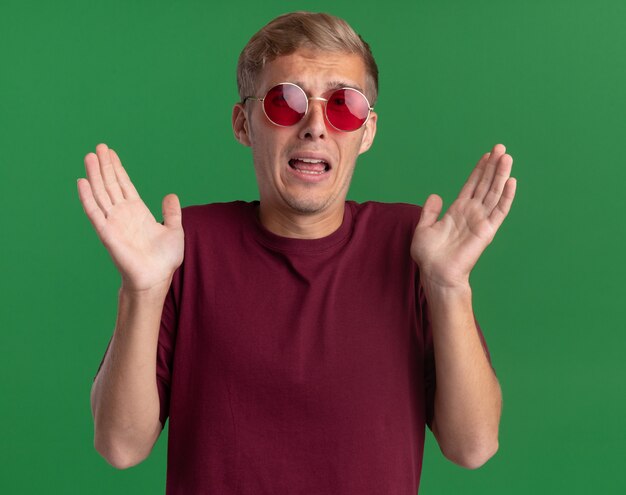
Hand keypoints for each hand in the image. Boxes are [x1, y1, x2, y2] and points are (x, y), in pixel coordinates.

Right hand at [77, 144, 183, 291]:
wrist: (156, 278)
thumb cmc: (164, 259)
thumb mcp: (174, 230)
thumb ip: (171, 213)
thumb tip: (170, 195)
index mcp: (138, 212)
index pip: (124, 184)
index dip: (117, 168)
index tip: (110, 152)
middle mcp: (123, 214)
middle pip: (111, 184)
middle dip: (105, 166)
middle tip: (98, 147)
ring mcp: (113, 222)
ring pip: (101, 193)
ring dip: (94, 175)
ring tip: (89, 157)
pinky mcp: (107, 233)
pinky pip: (94, 212)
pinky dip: (87, 197)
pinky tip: (82, 182)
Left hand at [411, 144, 516, 290]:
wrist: (436, 273)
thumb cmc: (429, 255)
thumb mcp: (424, 228)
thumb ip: (429, 211)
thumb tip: (435, 195)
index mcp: (457, 211)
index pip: (472, 185)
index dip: (479, 170)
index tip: (487, 154)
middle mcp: (471, 213)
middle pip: (486, 184)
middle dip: (493, 166)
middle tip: (501, 148)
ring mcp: (480, 220)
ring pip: (494, 193)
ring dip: (501, 175)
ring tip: (507, 157)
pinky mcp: (487, 230)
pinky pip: (499, 211)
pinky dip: (506, 197)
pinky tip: (511, 182)